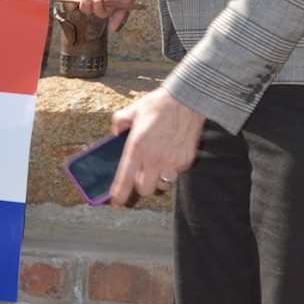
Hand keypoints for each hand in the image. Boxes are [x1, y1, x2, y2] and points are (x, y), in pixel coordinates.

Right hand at [68, 0, 148, 32]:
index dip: (71, 2)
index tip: (69, 6)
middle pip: (90, 6)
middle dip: (86, 7)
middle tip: (89, 0)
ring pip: (103, 11)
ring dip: (99, 11)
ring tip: (100, 4)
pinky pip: (120, 12)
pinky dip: (116, 20)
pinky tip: (112, 27)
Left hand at [108, 87, 204, 205]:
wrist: (188, 99)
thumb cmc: (159, 104)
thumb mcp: (133, 110)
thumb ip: (119, 122)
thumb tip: (115, 132)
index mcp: (137, 146)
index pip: (125, 178)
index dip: (119, 195)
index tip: (116, 203)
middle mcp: (154, 158)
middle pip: (145, 189)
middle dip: (141, 186)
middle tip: (140, 175)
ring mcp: (172, 161)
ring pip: (162, 184)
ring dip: (157, 178)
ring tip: (157, 163)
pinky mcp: (186, 160)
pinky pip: (176, 173)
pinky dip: (172, 168)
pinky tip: (170, 153)